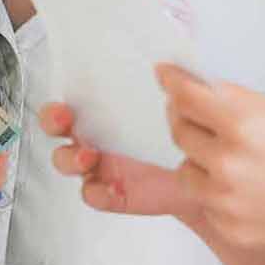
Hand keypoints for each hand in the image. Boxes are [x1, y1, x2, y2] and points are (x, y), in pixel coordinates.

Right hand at [36, 101, 197, 220]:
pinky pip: (94, 194)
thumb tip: (168, 69)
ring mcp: (105, 165)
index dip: (62, 99)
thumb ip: (184, 85)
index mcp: (112, 107)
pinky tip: (115, 187)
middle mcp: (101, 133)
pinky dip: (98, 192)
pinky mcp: (117, 192)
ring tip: (89, 156)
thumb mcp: (196, 102)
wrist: (212, 172)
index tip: (68, 102)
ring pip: (67, 161)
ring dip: (70, 158)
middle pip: (58, 127)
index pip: (74, 96)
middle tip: (64, 119)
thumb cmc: (198, 132)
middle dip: (52, 122)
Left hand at [158, 64, 264, 258]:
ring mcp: (225, 201)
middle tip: (192, 114)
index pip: (187, 97)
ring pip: (186, 170)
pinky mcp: (229, 229)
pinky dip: (216, 192)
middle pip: (179, 132)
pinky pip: (206, 202)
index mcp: (244, 126)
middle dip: (182, 118)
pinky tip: (246, 190)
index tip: (164, 75)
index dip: (172, 82)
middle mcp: (227, 163)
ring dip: (198, 159)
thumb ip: (244, 103)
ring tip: (228, 159)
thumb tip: (210, 89)